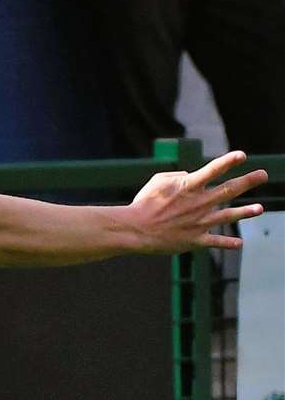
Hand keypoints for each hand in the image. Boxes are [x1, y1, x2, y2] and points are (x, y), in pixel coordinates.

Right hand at [129, 151, 266, 253]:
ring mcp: (200, 222)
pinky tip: (239, 244)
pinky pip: (216, 241)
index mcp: (188, 186)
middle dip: (249, 181)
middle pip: (230, 190)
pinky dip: (228, 243)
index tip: (243, 155)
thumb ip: (177, 175)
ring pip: (230, 216)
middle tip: (264, 174)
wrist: (136, 229)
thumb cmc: (143, 203)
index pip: (213, 169)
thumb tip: (190, 176)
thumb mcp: (157, 181)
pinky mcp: (196, 239)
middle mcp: (199, 202)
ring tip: (260, 208)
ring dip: (247, 212)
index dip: (229, 161)